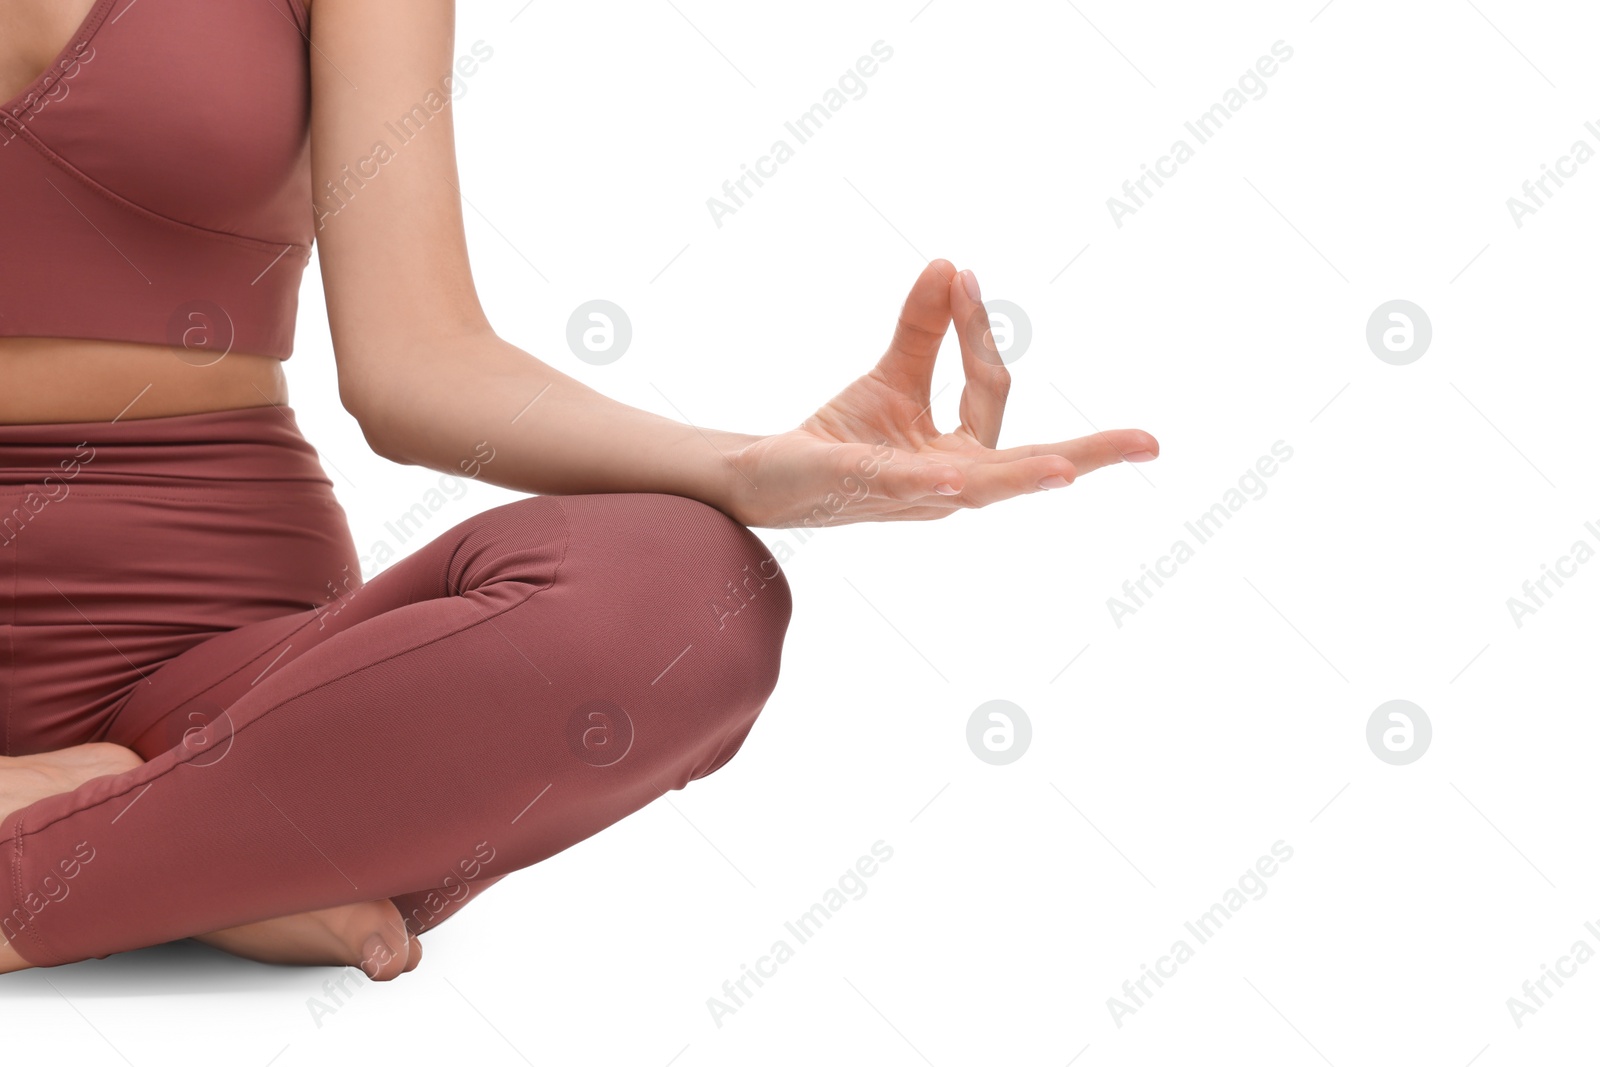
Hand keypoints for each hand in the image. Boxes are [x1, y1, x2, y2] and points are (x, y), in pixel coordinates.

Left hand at [723, 259, 1158, 528]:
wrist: (768, 477)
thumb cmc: (840, 439)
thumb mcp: (890, 375)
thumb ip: (924, 328)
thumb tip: (951, 266)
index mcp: (962, 455)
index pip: (991, 388)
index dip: (981, 331)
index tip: (962, 276)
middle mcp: (952, 484)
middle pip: (1029, 463)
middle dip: (1091, 454)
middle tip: (1150, 443)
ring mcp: (917, 495)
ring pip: (983, 484)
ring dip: (1026, 476)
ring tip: (1066, 474)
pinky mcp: (871, 491)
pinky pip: (911, 486)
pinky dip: (938, 480)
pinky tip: (958, 475)